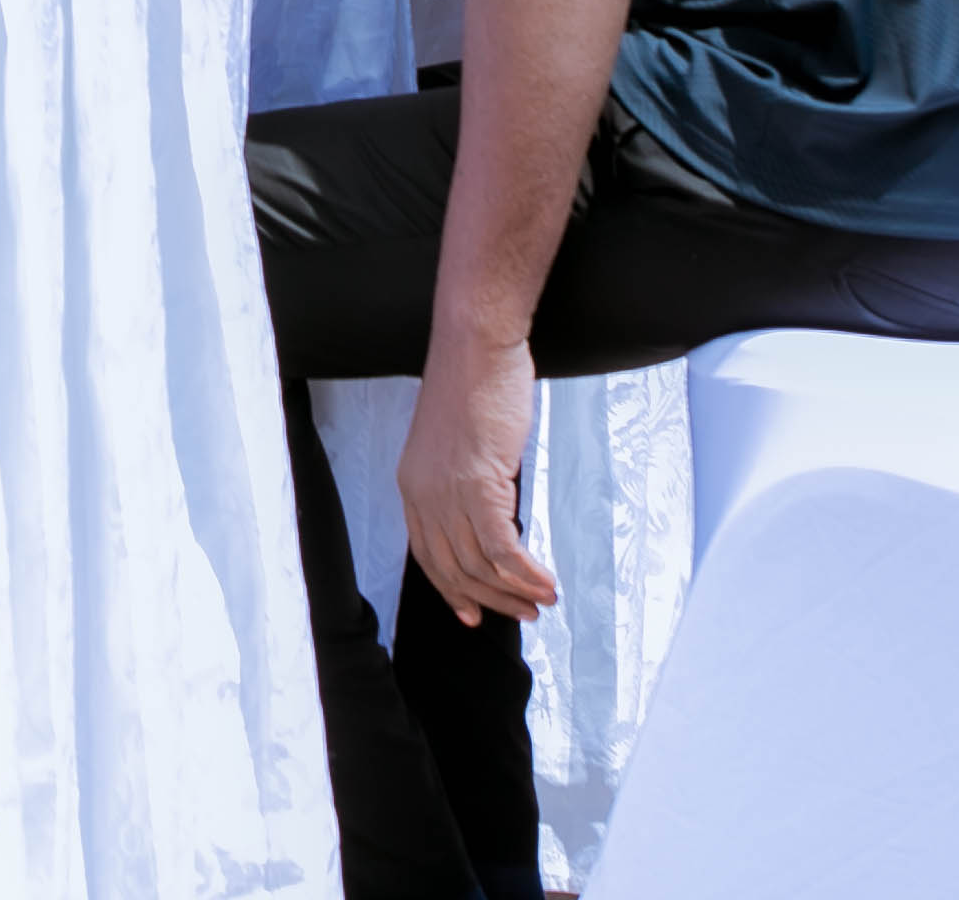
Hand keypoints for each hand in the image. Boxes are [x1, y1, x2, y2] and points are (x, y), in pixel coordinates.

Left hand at [396, 326, 555, 627]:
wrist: (475, 344)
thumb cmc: (472, 383)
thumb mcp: (456, 442)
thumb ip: (464, 482)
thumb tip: (490, 515)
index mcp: (412, 485)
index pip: (427, 555)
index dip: (452, 590)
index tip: (473, 613)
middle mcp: (423, 493)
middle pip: (452, 569)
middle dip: (489, 600)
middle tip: (522, 614)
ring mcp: (448, 491)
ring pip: (478, 565)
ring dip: (514, 591)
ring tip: (542, 600)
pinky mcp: (479, 483)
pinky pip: (502, 548)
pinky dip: (526, 573)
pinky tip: (546, 582)